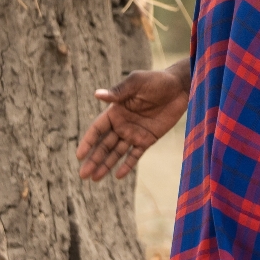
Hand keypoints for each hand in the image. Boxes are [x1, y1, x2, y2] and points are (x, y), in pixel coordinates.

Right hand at [76, 61, 189, 180]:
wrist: (180, 88)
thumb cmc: (156, 81)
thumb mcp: (136, 83)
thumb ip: (119, 91)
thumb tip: (97, 94)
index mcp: (115, 111)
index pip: (97, 130)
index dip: (87, 142)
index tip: (79, 156)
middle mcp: (122, 124)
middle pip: (104, 145)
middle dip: (93, 159)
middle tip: (83, 175)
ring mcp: (135, 133)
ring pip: (116, 152)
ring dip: (106, 165)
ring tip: (94, 179)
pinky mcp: (148, 139)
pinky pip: (135, 155)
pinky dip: (127, 165)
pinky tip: (118, 176)